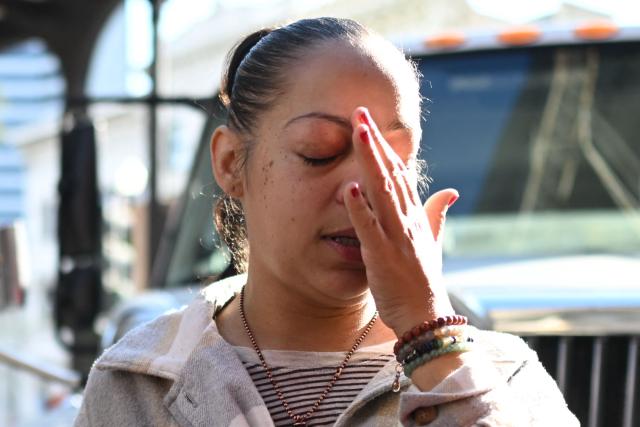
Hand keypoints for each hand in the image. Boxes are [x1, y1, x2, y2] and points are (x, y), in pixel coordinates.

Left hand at [344, 107, 458, 336]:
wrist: (426, 315)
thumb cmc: (424, 279)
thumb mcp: (432, 242)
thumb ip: (437, 214)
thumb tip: (450, 191)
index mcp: (415, 215)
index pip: (400, 173)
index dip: (386, 147)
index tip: (372, 123)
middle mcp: (407, 220)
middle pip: (391, 173)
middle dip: (375, 142)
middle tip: (360, 113)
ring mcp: (396, 236)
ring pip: (382, 191)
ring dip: (370, 161)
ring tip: (358, 133)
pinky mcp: (383, 255)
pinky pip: (370, 228)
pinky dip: (360, 207)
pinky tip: (350, 187)